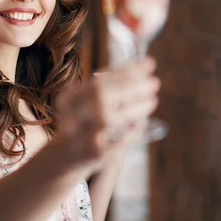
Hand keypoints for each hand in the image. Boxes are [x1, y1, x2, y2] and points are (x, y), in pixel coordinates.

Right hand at [54, 57, 159, 173]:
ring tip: (153, 99)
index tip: (149, 63)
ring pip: (107, 117)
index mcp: (69, 98)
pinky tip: (141, 122)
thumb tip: (139, 71)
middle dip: (131, 85)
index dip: (127, 70)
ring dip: (133, 107)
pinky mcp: (92, 154)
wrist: (66, 157)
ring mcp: (79, 135)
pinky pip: (114, 142)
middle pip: (101, 95)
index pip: (100, 80)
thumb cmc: (83, 124)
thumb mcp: (88, 103)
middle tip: (155, 82)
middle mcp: (70, 115)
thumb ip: (108, 88)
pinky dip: (129, 132)